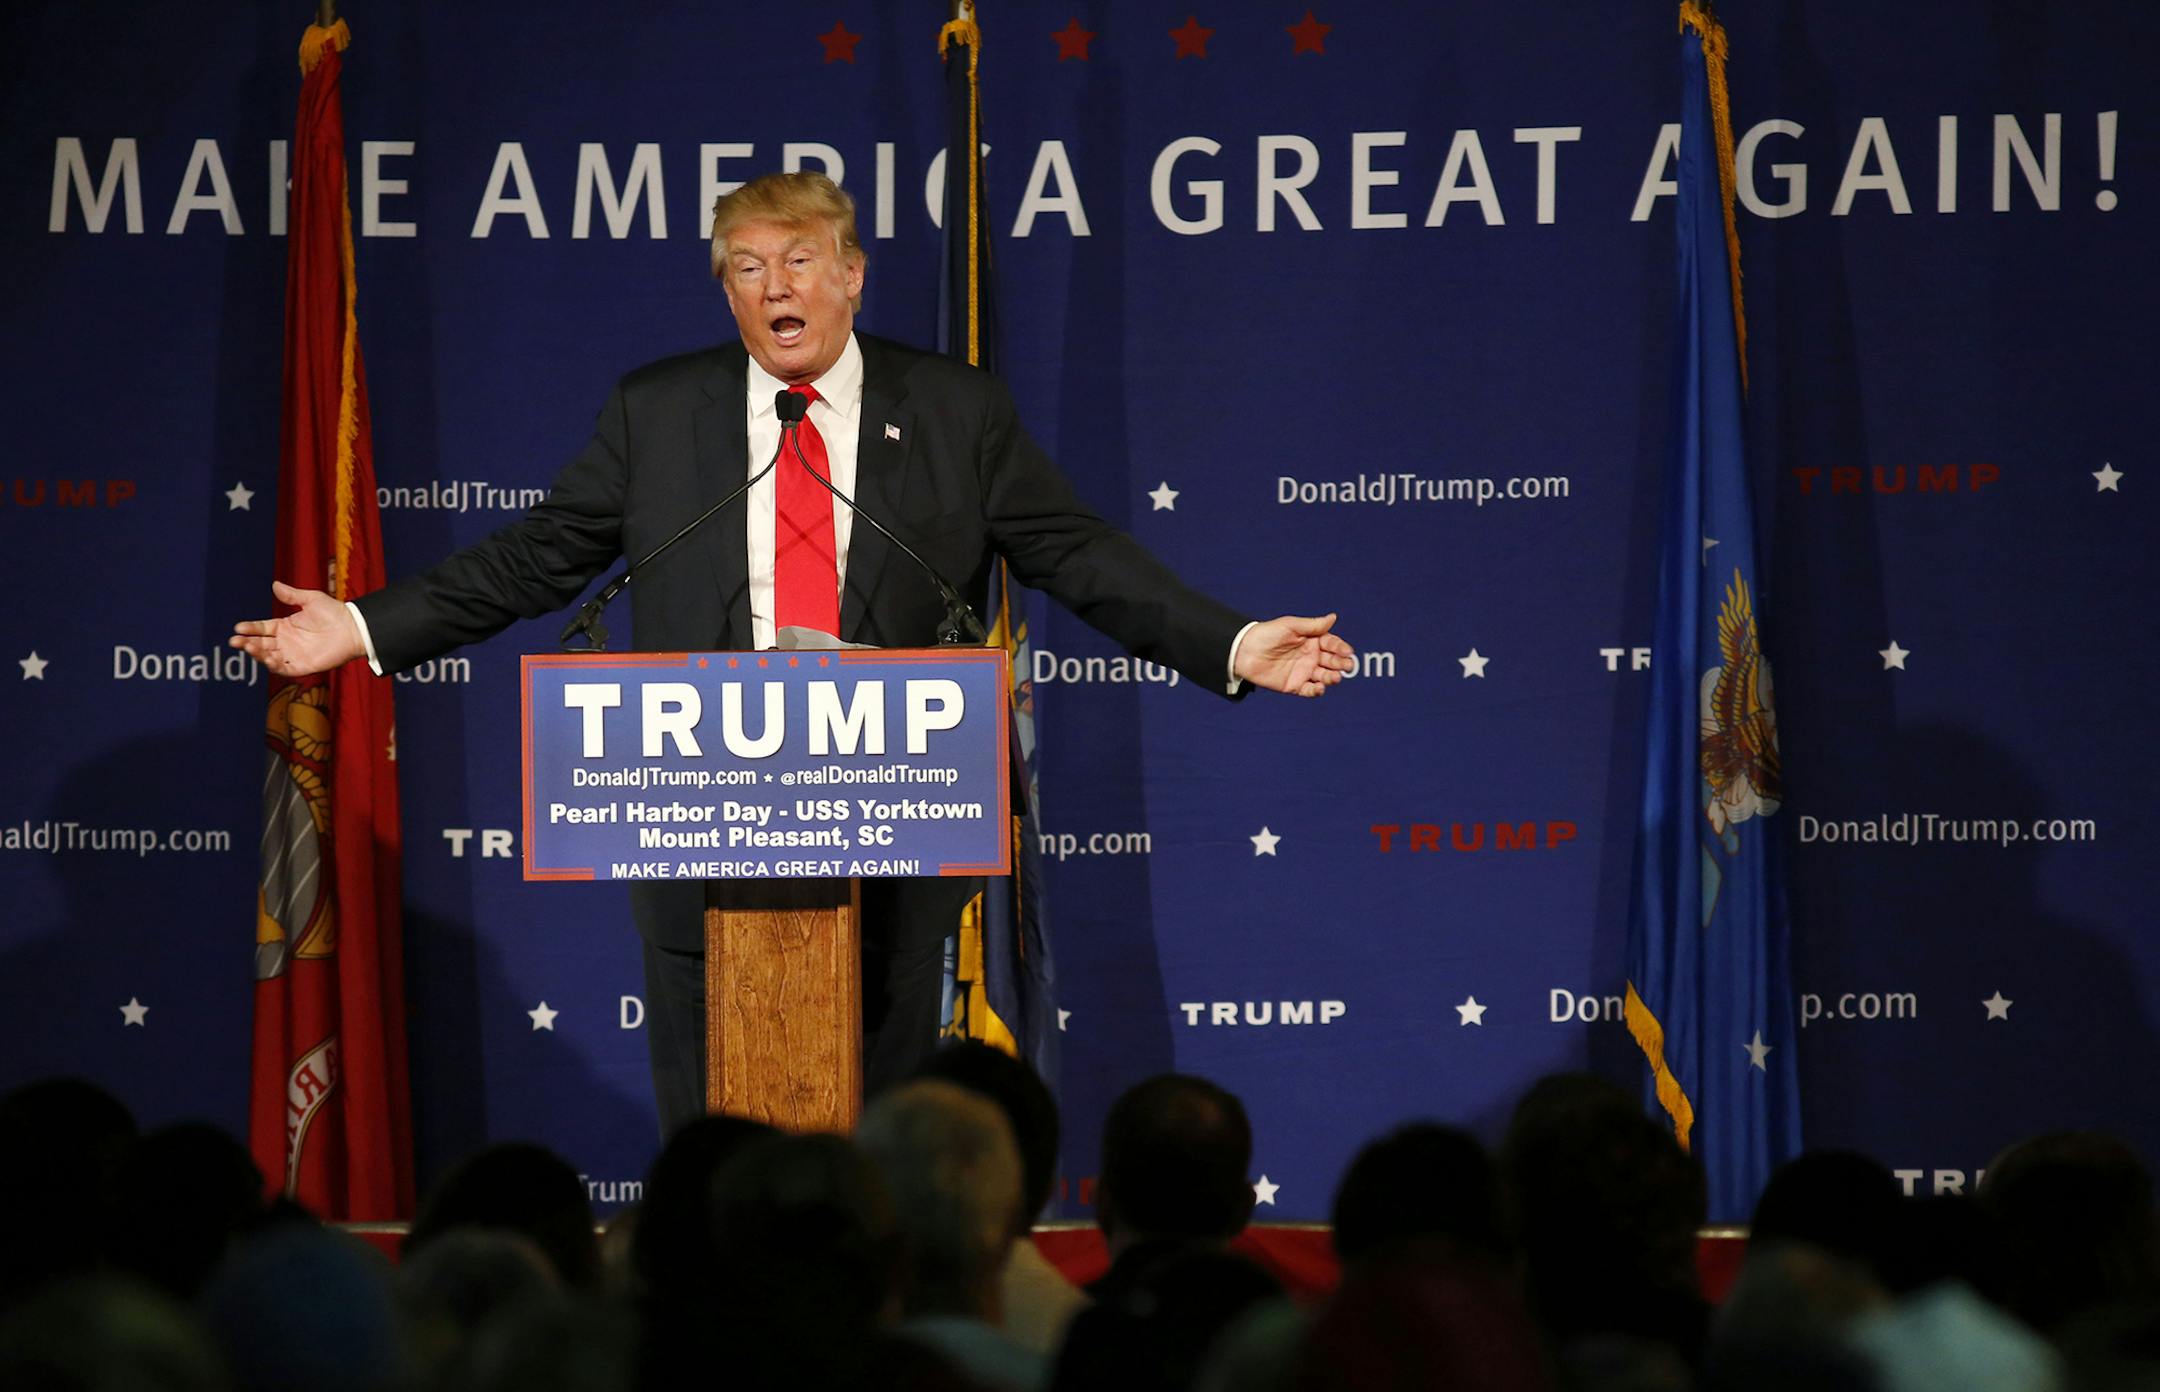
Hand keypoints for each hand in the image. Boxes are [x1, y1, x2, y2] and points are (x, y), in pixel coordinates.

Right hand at [229, 580, 365, 676]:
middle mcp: (286, 642)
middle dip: (247, 642)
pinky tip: (266, 659)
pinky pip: (284, 669)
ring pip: (269, 657)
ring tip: (247, 647)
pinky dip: (274, 666)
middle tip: (235, 640)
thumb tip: (275, 585)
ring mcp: (294, 655)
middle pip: (261, 644)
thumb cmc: (335, 613)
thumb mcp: (312, 599)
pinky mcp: (303, 666)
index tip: (238, 627)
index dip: (250, 628)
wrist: (354, 629)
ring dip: (257, 654)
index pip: (262, 628)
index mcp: (285, 626)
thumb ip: (292, 596)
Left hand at [1235, 613, 1354, 696]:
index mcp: (1311, 640)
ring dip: (1332, 678)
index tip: (1347, 651)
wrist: (1243, 651)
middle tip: (1347, 666)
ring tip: (1335, 677)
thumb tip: (1333, 617)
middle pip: (1332, 661)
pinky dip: (1317, 691)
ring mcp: (1303, 672)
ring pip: (1324, 677)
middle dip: (1341, 664)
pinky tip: (1320, 687)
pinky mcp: (1294, 685)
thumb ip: (1312, 625)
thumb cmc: (1266, 634)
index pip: (1332, 644)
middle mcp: (1310, 656)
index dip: (1340, 648)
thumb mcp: (1290, 626)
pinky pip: (1309, 690)